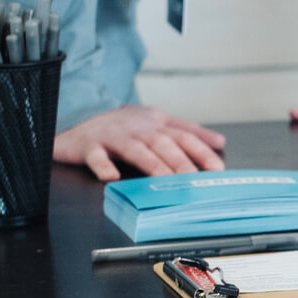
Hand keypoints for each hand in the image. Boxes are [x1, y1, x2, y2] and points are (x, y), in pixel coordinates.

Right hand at [53, 105, 225, 181]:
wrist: (77, 118)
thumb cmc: (122, 126)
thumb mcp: (157, 122)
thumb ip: (188, 131)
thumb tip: (220, 141)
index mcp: (154, 124)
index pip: (183, 135)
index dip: (201, 151)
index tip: (217, 169)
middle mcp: (136, 128)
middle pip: (162, 143)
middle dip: (180, 161)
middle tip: (193, 180)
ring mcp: (112, 136)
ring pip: (135, 149)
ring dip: (152, 164)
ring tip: (164, 180)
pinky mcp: (88, 145)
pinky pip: (96, 155)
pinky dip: (103, 165)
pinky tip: (112, 177)